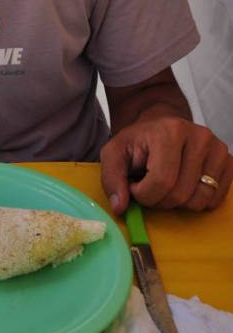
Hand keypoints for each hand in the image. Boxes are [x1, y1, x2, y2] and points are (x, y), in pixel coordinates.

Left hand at [100, 116, 232, 214]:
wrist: (162, 124)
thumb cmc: (139, 142)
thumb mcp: (114, 153)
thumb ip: (111, 179)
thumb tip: (120, 207)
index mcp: (170, 131)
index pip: (161, 182)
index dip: (143, 194)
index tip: (135, 186)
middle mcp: (199, 136)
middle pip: (180, 194)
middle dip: (159, 200)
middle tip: (150, 186)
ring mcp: (217, 149)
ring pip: (199, 200)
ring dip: (177, 203)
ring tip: (166, 185)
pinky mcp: (228, 162)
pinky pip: (214, 199)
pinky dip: (196, 201)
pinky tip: (183, 185)